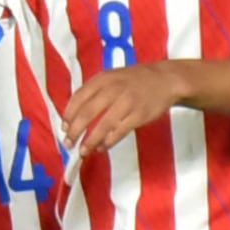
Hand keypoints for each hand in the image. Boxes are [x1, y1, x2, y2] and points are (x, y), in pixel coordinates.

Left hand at [61, 60, 186, 166]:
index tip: (64, 128)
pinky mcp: (139, 114)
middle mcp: (113, 89)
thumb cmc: (135, 81)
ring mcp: (127, 102)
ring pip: (103, 125)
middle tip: (68, 144)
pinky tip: (102, 147)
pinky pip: (119, 131)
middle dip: (75, 131)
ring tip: (83, 151)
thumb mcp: (111, 77)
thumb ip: (94, 92)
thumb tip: (74, 116)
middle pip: (87, 113)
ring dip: (90, 141)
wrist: (166, 79)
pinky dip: (108, 141)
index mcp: (102, 79)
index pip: (78, 98)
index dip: (68, 115)